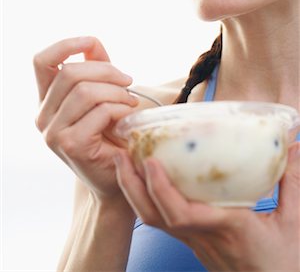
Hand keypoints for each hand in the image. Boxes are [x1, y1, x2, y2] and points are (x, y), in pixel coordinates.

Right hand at [33, 36, 138, 200]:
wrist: (119, 175)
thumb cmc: (111, 132)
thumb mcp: (103, 94)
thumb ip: (96, 68)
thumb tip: (91, 42)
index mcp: (47, 100)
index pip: (42, 61)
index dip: (65, 45)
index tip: (91, 42)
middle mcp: (42, 115)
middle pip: (70, 73)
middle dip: (107, 71)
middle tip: (128, 81)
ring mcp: (53, 132)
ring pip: (85, 91)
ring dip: (117, 92)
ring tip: (130, 102)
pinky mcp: (70, 145)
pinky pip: (100, 111)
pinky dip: (120, 109)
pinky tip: (127, 118)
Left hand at [115, 142, 299, 270]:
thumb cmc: (284, 263)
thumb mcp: (294, 223)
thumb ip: (292, 181)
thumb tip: (294, 146)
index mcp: (226, 229)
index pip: (183, 214)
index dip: (162, 189)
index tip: (151, 162)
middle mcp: (202, 236)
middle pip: (155, 217)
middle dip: (133, 186)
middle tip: (122, 155)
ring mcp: (194, 242)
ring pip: (152, 220)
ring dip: (133, 191)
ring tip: (124, 161)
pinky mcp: (192, 242)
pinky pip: (160, 221)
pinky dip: (145, 198)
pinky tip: (143, 180)